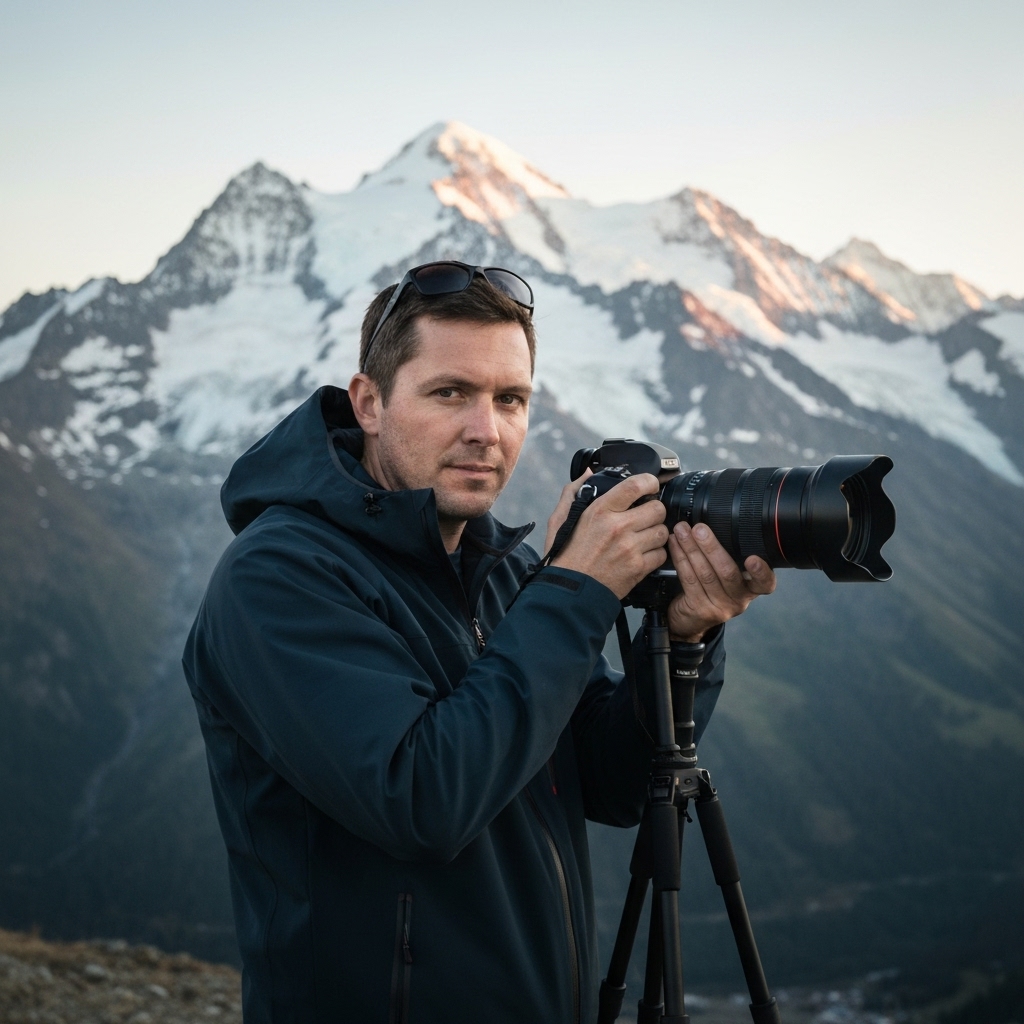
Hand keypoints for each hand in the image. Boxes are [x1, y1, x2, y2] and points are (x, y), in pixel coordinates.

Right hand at [549, 474, 669, 598]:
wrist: (569, 591)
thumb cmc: (565, 556)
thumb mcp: (559, 519)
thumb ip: (573, 492)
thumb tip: (588, 473)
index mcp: (600, 511)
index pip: (635, 485)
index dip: (649, 481)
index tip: (650, 484)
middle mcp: (618, 527)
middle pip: (657, 508)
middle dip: (654, 510)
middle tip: (646, 516)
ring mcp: (630, 548)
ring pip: (662, 531)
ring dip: (656, 533)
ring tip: (643, 537)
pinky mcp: (638, 568)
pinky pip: (661, 554)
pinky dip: (655, 554)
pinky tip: (641, 554)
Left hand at [667, 522, 776, 641]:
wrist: (690, 621)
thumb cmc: (711, 589)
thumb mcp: (726, 577)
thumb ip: (729, 557)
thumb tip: (713, 521)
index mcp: (751, 589)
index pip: (765, 583)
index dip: (761, 572)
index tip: (753, 559)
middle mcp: (739, 600)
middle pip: (728, 572)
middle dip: (712, 547)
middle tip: (699, 528)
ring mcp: (719, 607)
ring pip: (705, 574)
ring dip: (691, 548)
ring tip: (681, 530)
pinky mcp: (699, 608)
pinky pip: (689, 579)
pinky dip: (680, 558)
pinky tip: (674, 544)